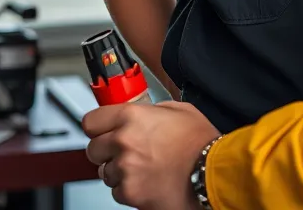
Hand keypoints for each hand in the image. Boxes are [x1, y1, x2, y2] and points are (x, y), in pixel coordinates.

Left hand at [83, 100, 220, 208]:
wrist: (211, 172)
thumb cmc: (200, 142)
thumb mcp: (178, 110)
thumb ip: (153, 110)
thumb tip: (143, 113)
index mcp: (132, 116)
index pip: (91, 121)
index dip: (98, 125)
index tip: (102, 129)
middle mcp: (123, 141)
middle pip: (93, 149)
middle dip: (106, 150)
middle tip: (123, 150)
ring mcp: (124, 169)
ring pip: (104, 172)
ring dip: (118, 170)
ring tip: (142, 167)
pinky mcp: (129, 192)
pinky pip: (117, 191)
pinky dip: (129, 188)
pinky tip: (147, 180)